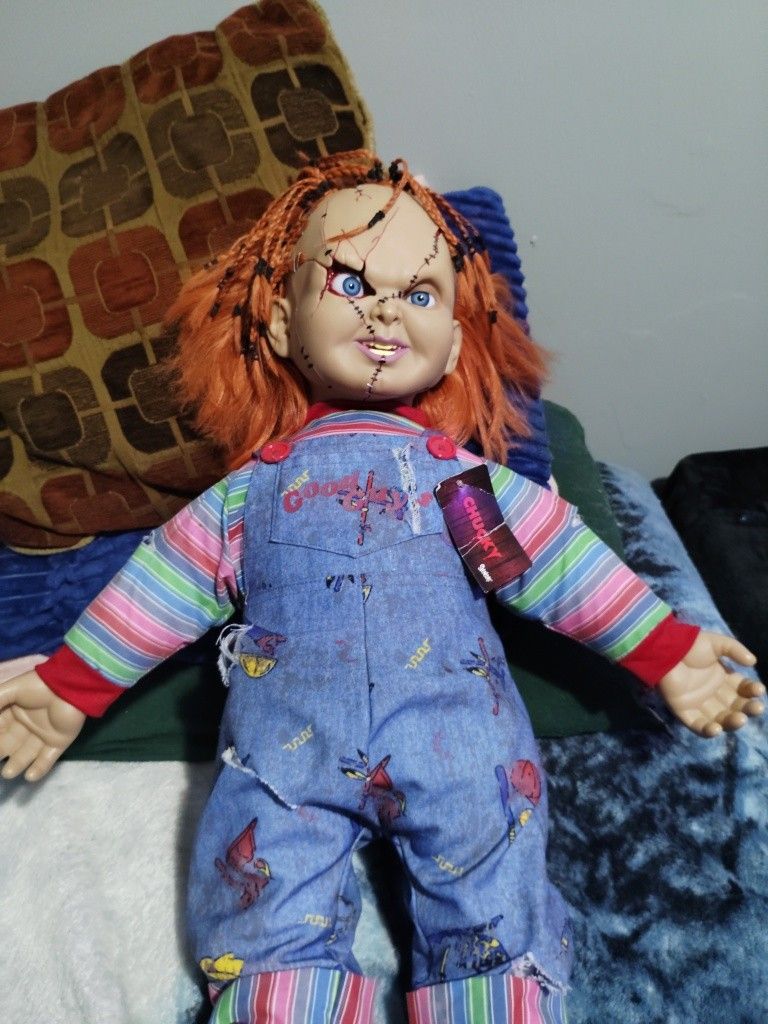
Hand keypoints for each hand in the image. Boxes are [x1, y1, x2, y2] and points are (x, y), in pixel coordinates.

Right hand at [0, 660, 85, 780]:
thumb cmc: (39, 686)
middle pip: (9, 744)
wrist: (70, 686)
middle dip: (0, 754)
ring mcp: (44, 735)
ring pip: (26, 754)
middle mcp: (27, 726)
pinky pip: (48, 759)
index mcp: (15, 713)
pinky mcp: (59, 742)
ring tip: (8, 774)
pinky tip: (30, 777)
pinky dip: (40, 768)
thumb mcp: (11, 691)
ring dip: (17, 764)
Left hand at [658, 631, 763, 737]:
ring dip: (732, 722)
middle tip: (756, 708)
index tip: (759, 690)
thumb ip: (735, 649)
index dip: (752, 691)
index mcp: (723, 678)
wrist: (664, 649)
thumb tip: (753, 662)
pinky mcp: (682, 710)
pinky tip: (716, 729)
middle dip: (747, 709)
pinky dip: (706, 730)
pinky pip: (696, 725)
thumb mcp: (717, 643)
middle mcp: (713, 693)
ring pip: (720, 719)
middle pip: (735, 707)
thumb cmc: (690, 644)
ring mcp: (698, 703)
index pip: (742, 689)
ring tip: (740, 719)